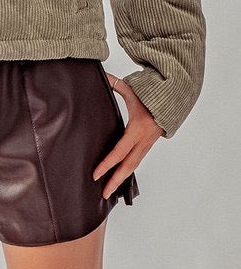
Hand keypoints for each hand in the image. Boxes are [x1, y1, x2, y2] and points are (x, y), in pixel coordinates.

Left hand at [92, 72, 165, 198]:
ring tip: (109, 191)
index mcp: (137, 130)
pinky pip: (136, 161)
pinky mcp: (147, 146)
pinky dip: (127, 171)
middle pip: (127, 166)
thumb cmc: (151, 97)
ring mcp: (146, 146)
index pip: (119, 151)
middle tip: (103, 194)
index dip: (107, 164)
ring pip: (133, 166)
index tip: (96, 174)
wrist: (173, 102)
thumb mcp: (133, 90)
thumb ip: (116, 84)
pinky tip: (119, 178)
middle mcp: (142, 142)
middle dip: (115, 181)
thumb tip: (102, 75)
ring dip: (121, 179)